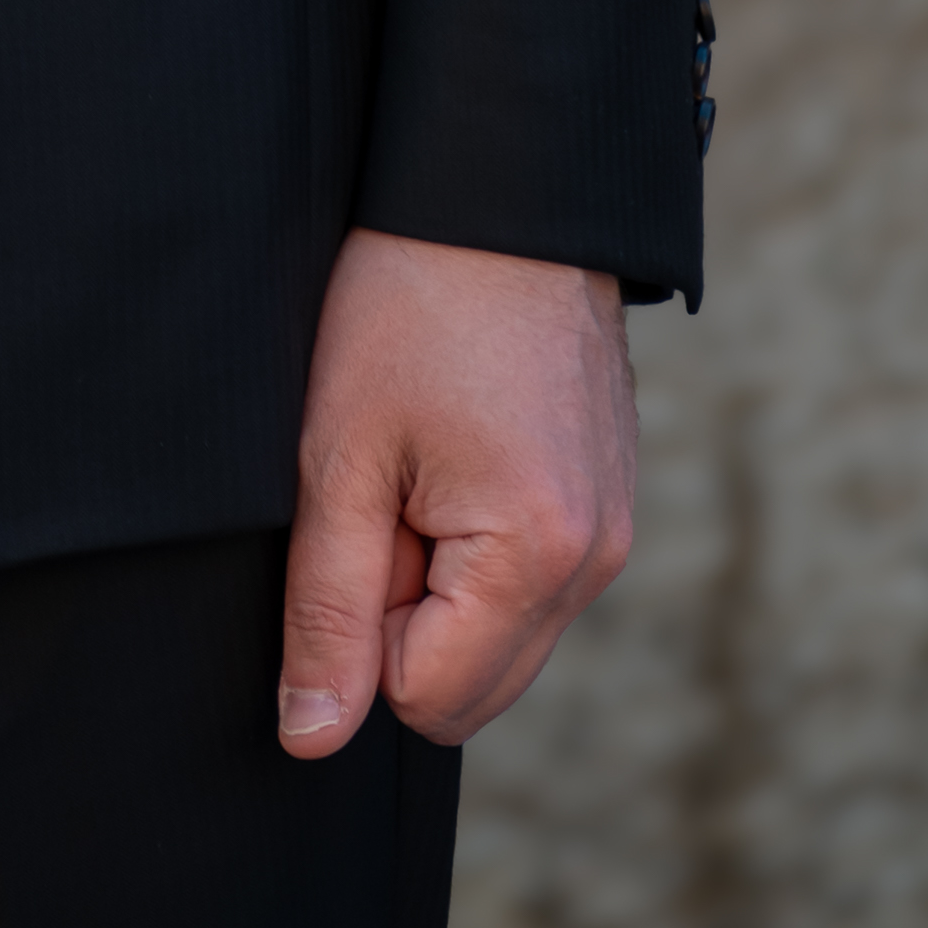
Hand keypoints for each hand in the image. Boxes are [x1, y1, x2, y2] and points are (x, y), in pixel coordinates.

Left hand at [277, 228, 634, 755]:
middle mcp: (600, 562)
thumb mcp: (339, 454)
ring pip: (499, 633)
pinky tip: (461, 442)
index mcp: (539, 557)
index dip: (361, 620)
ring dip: (440, 572)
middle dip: (404, 607)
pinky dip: (479, 540)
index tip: (361, 507)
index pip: (424, 697)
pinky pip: (530, 580)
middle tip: (387, 483)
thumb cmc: (408, 304)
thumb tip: (312, 737)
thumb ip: (325, 609)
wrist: (500, 190)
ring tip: (424, 454)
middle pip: (472, 683)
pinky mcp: (612, 501)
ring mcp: (616, 532)